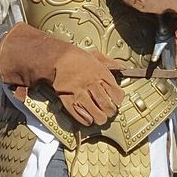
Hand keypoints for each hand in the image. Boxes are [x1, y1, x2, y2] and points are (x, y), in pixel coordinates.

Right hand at [0, 23, 124, 126]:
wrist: (55, 58)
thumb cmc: (75, 57)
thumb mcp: (95, 55)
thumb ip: (109, 62)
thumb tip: (121, 67)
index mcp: (101, 74)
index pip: (117, 95)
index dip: (118, 101)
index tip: (115, 102)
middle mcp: (92, 85)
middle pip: (108, 107)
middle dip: (110, 112)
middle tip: (108, 112)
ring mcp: (80, 93)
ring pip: (96, 114)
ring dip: (99, 118)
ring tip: (99, 117)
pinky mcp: (68, 100)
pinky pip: (80, 116)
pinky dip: (86, 120)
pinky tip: (88, 119)